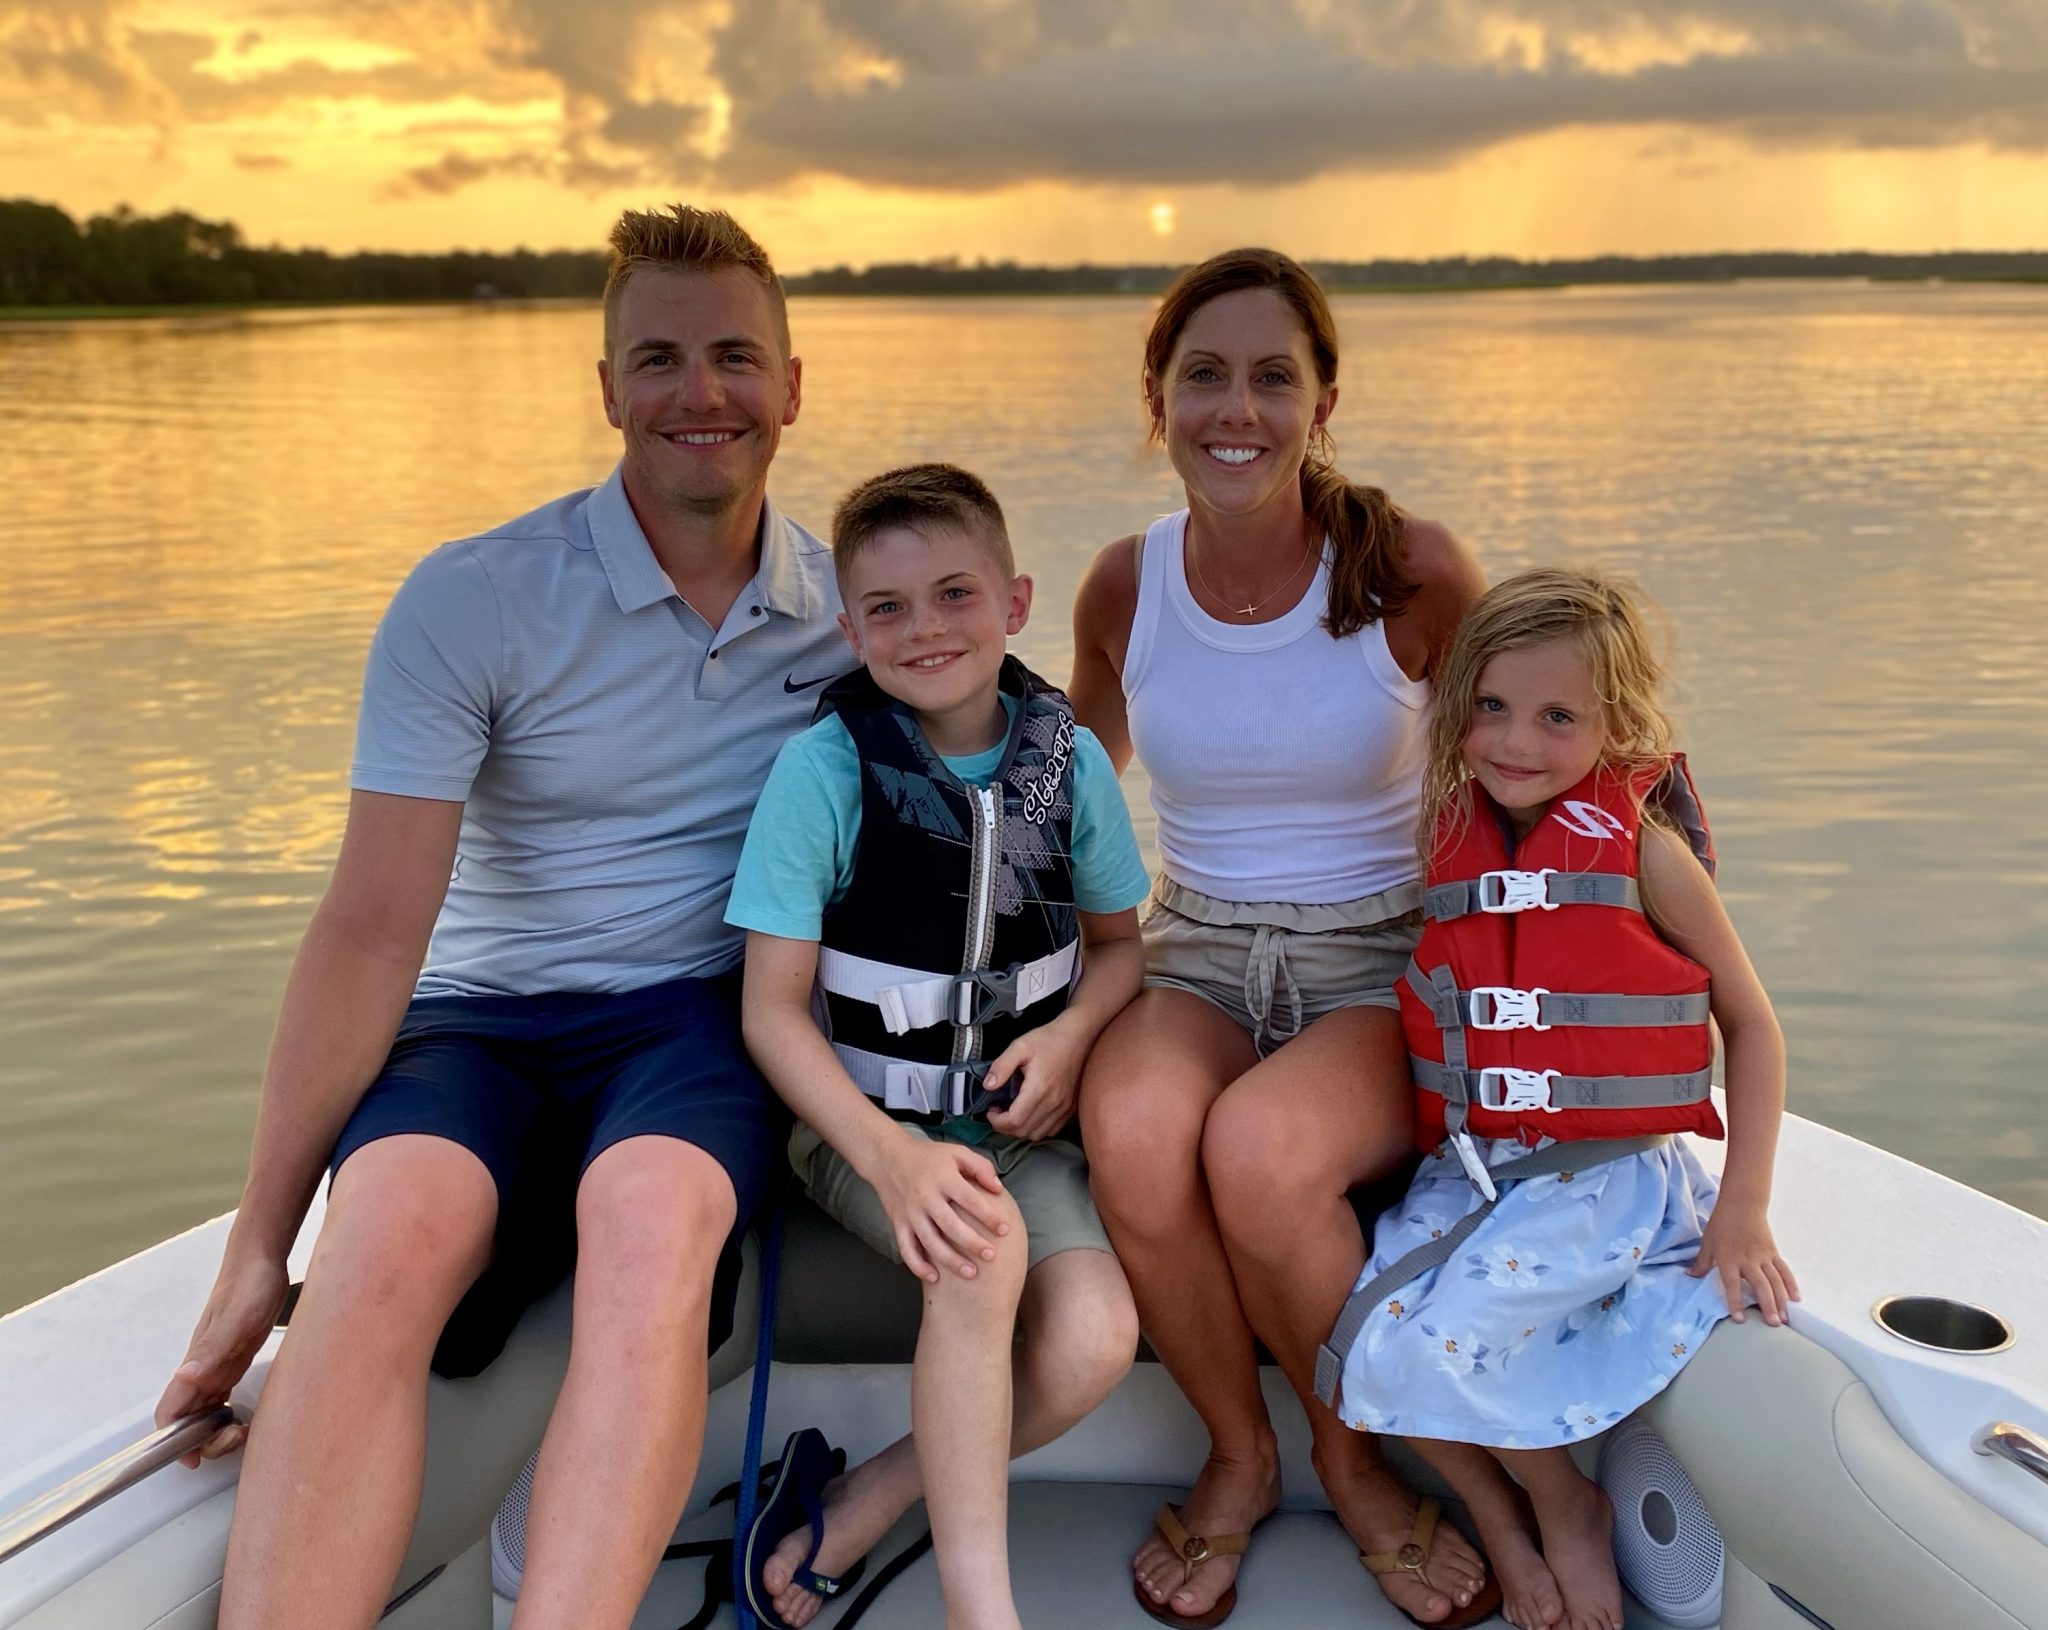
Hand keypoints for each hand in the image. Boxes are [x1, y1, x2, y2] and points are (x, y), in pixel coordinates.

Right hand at [154, 1248, 289, 1465]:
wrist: (261, 1258)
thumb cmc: (249, 1285)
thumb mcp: (237, 1318)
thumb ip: (212, 1349)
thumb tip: (186, 1377)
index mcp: (196, 1362)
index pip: (171, 1410)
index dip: (174, 1440)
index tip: (192, 1458)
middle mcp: (201, 1367)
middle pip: (188, 1417)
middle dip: (204, 1439)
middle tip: (237, 1438)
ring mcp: (217, 1363)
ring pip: (204, 1408)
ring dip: (216, 1429)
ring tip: (244, 1432)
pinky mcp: (233, 1357)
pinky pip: (221, 1394)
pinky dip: (227, 1412)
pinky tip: (244, 1417)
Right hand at [870, 1133, 1011, 1284]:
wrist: (888, 1157)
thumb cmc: (929, 1156)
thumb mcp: (957, 1152)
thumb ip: (980, 1167)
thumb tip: (999, 1189)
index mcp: (943, 1178)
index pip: (969, 1199)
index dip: (988, 1216)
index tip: (1005, 1230)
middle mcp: (926, 1197)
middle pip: (950, 1225)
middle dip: (972, 1243)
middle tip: (992, 1256)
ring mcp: (911, 1213)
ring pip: (930, 1242)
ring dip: (950, 1260)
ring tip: (971, 1273)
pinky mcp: (898, 1224)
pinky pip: (907, 1249)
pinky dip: (918, 1266)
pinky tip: (935, 1278)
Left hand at [982, 1018, 1088, 1142]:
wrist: (1078, 1037)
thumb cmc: (1048, 1040)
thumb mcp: (1020, 1046)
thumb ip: (1001, 1066)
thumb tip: (988, 1086)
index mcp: (1039, 1089)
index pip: (1015, 1120)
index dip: (997, 1121)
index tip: (990, 1111)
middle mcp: (1053, 1103)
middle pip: (1024, 1131)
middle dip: (1005, 1127)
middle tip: (997, 1112)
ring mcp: (1064, 1107)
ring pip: (1037, 1134)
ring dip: (1020, 1130)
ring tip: (1012, 1115)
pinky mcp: (1071, 1108)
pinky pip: (1051, 1130)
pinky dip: (1037, 1129)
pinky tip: (1030, 1115)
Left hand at [1689, 1201, 1799, 1325]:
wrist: (1742, 1204)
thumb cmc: (1722, 1224)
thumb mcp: (1707, 1243)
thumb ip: (1702, 1263)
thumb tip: (1690, 1277)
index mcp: (1729, 1259)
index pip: (1732, 1284)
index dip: (1735, 1301)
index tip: (1740, 1319)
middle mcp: (1748, 1260)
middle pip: (1760, 1285)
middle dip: (1768, 1305)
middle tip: (1774, 1324)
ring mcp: (1764, 1257)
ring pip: (1775, 1281)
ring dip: (1781, 1300)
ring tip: (1785, 1318)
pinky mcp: (1774, 1253)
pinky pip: (1784, 1271)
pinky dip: (1791, 1284)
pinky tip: (1795, 1298)